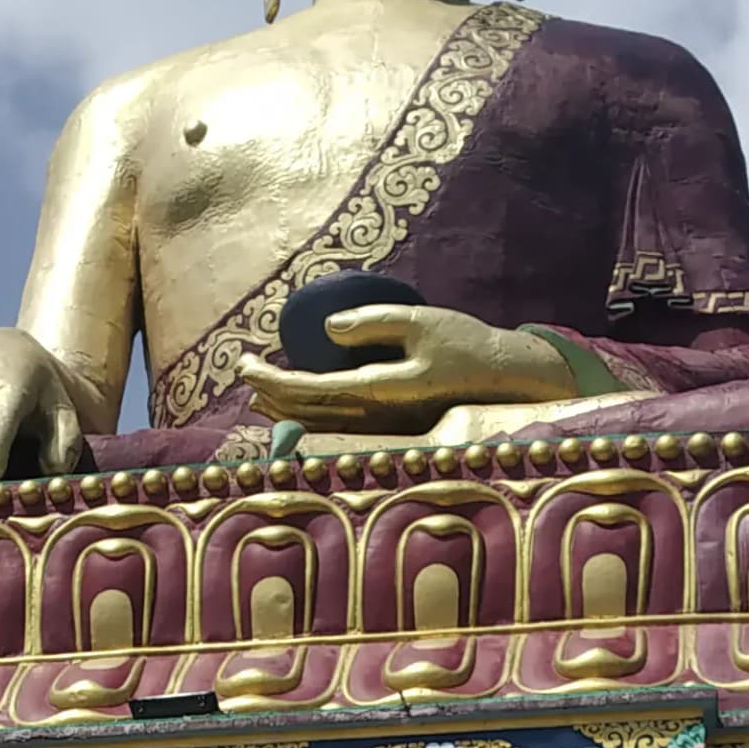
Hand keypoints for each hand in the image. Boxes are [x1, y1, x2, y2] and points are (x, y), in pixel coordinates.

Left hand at [237, 307, 583, 432]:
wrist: (505, 380)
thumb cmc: (465, 344)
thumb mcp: (420, 321)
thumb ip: (373, 323)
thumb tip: (326, 329)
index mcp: (379, 391)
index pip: (309, 390)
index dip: (272, 379)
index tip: (246, 362)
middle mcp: (375, 417)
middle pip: (306, 413)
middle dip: (269, 392)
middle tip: (243, 367)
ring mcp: (382, 426)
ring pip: (318, 425)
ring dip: (284, 408)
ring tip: (256, 391)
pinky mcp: (389, 425)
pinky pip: (336, 426)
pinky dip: (306, 416)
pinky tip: (292, 408)